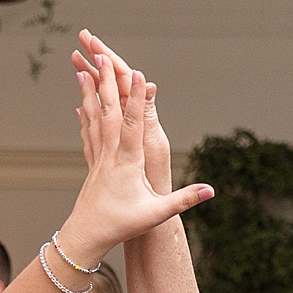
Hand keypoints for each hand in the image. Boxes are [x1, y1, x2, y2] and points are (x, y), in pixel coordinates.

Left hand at [55, 33, 211, 267]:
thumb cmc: (122, 225)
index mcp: (127, 163)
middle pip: (109, 111)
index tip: (138, 74)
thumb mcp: (157, 214)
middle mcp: (110, 155)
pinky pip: (88, 133)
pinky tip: (81, 104)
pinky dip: (85, 115)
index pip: (133, 124)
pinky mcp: (92, 164)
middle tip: (101, 56)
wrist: (87, 236)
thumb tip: (211, 191)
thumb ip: (185, 200)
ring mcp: (98, 158)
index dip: (136, 98)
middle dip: (107, 83)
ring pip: (94, 118)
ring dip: (90, 92)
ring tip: (83, 69)